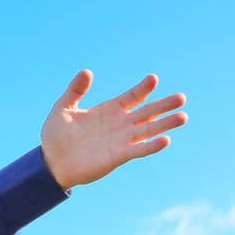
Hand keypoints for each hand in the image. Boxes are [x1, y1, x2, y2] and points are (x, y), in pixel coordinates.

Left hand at [40, 70, 188, 190]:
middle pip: (147, 112)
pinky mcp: (118, 156)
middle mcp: (119, 124)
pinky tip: (165, 140)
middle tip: (181, 97)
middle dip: (163, 105)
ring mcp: (121, 140)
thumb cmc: (56, 136)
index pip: (132, 97)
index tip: (153, 79)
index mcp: (109, 110)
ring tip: (183, 116)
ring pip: (148, 130)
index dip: (143, 88)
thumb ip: (75, 90)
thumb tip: (87, 71)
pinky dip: (152, 146)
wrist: (51, 162)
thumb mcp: (63, 108)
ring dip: (165, 124)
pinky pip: (139, 150)